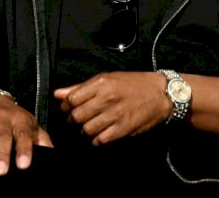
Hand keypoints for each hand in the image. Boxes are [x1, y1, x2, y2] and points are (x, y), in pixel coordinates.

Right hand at [0, 95, 53, 175]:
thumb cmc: (14, 119)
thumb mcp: (30, 126)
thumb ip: (42, 141)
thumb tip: (53, 155)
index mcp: (22, 122)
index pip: (24, 137)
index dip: (24, 150)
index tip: (23, 165)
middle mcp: (4, 118)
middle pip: (3, 137)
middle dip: (2, 154)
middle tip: (0, 172)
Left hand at [53, 71, 169, 145]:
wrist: (160, 94)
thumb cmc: (133, 84)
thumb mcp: (107, 78)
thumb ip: (81, 87)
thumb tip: (58, 94)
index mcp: (101, 83)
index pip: (72, 99)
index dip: (66, 106)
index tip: (69, 108)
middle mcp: (106, 98)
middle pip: (76, 116)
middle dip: (73, 120)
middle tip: (77, 120)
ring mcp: (115, 115)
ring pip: (86, 130)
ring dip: (84, 131)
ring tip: (90, 126)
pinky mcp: (123, 129)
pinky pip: (100, 140)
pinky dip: (96, 140)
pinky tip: (100, 134)